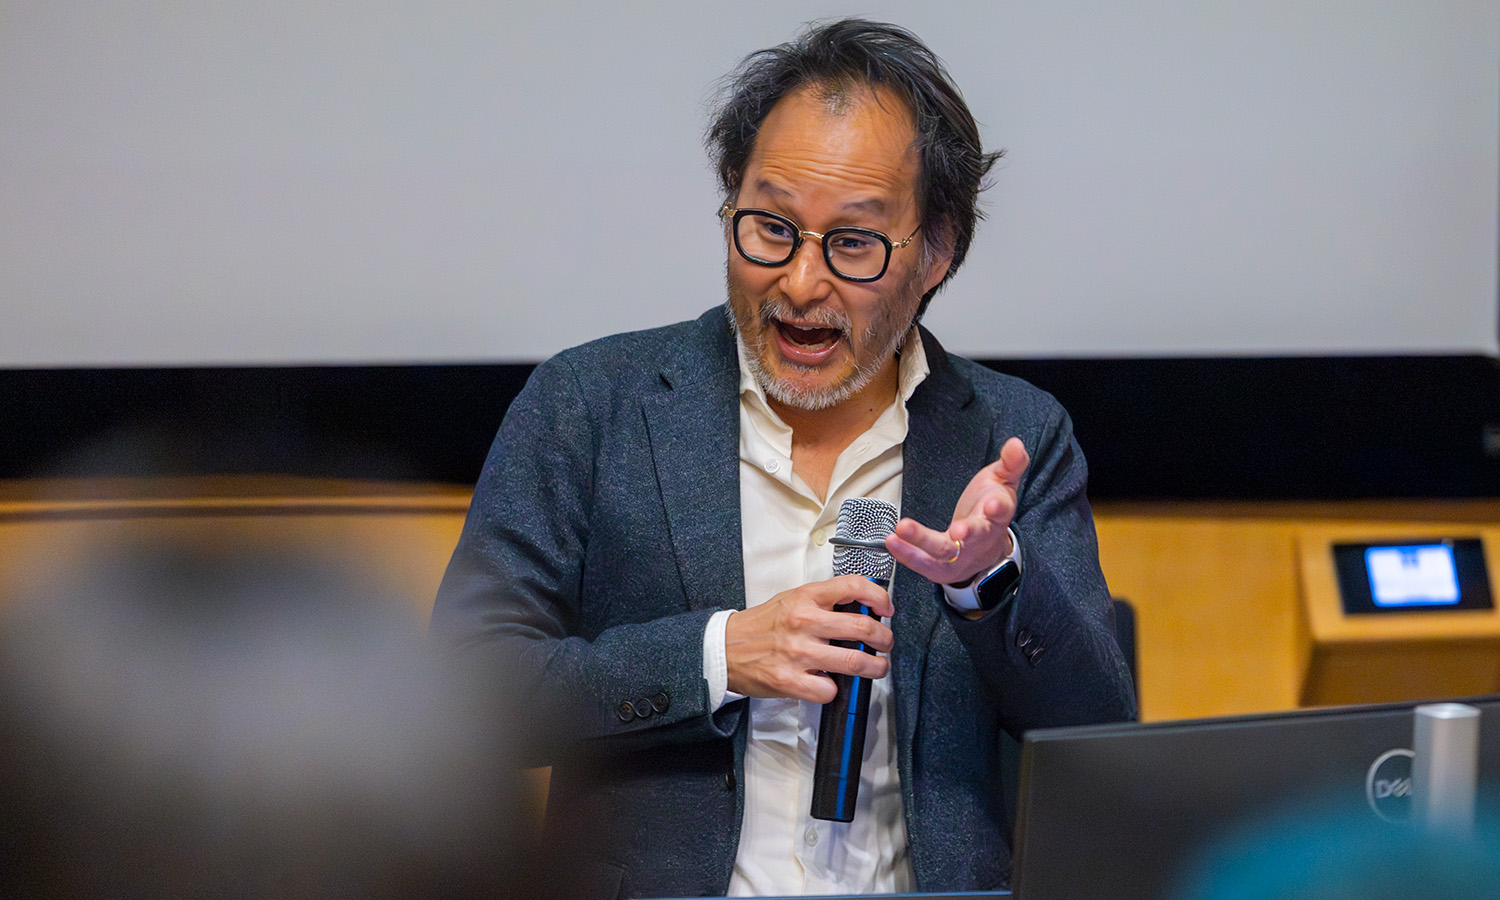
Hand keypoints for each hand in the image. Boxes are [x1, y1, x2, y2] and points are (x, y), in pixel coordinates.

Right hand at [724, 575, 894, 702]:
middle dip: (884, 639)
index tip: (886, 609)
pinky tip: (828, 683)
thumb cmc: (762, 625)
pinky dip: (835, 690)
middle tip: (885, 643)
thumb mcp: (793, 599)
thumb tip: (863, 608)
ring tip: (876, 667)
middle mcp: (803, 622)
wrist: (725, 648)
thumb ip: (825, 602)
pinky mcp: (790, 680)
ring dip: (875, 668)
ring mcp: (798, 652)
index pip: (854, 586)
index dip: (879, 597)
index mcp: (806, 597)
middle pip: (863, 628)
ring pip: (855, 663)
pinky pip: (830, 690)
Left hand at [886, 436, 1029, 586]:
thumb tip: (1016, 443)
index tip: (994, 504)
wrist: (986, 549)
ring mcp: (961, 555)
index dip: (999, 508)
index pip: (1002, 512)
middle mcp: (980, 539)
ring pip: (944, 552)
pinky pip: (924, 564)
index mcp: (997, 517)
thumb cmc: (989, 508)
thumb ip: (1010, 462)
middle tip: (958, 531)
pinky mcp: (942, 567)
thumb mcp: (1002, 481)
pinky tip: (892, 541)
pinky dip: (907, 555)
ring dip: (922, 541)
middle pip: (975, 537)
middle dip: (967, 534)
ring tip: (902, 529)